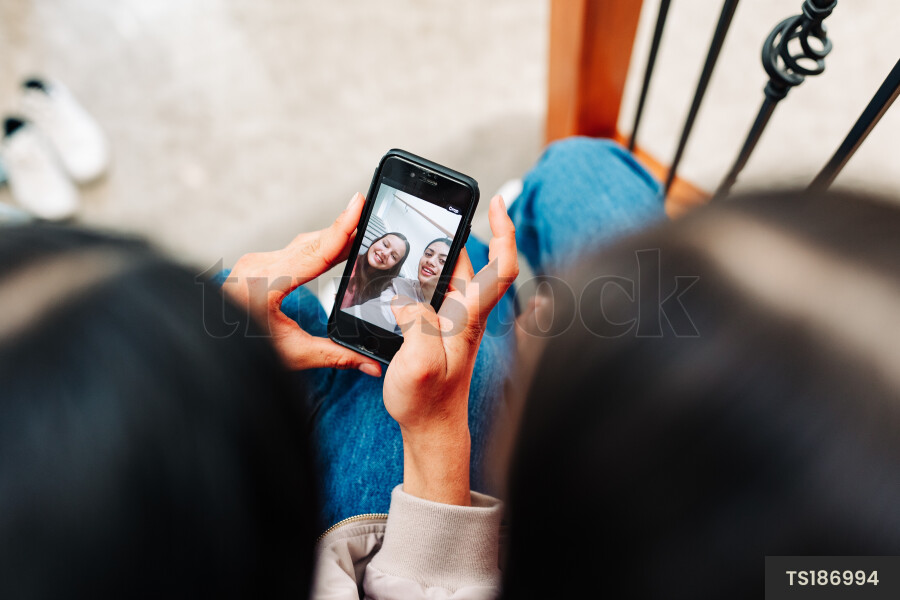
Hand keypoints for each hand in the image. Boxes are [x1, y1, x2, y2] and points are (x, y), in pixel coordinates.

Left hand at [222, 192, 381, 376]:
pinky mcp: (257, 264)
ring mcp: (256, 262)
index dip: (340, 228)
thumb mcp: (292, 355)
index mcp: (264, 284)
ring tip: (362, 232)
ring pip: (304, 243)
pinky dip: (319, 246)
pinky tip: (337, 246)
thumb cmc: (240, 350)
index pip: (313, 252)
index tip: (357, 203)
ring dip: (333, 238)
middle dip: (344, 230)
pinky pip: (294, 249)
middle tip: (372, 216)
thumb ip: (335, 355)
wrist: (208, 345)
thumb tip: (371, 364)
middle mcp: (258, 266)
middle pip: (312, 243)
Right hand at [383, 195, 517, 504]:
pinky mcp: (439, 327)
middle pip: (473, 261)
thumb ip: (415, 325)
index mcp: (469, 317)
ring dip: (433, 255)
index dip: (504, 233)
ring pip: (449, 274)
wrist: (431, 429)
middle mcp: (466, 313)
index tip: (496, 204)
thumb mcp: (419, 365)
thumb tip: (405, 298)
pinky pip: (432, 291)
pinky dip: (420, 276)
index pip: (502, 268)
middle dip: (458, 233)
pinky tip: (399, 276)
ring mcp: (453, 320)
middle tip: (433, 213)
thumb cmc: (429, 403)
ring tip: (406, 242)